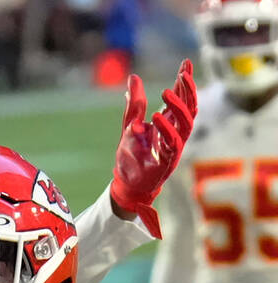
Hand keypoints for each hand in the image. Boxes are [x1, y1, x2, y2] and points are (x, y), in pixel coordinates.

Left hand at [109, 59, 197, 237]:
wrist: (126, 184)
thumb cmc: (131, 156)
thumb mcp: (129, 125)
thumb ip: (134, 104)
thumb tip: (133, 78)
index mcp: (169, 124)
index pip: (182, 99)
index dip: (185, 81)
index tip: (186, 63)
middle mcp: (176, 133)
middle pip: (190, 108)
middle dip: (189, 90)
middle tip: (182, 75)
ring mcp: (174, 147)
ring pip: (187, 124)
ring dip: (178, 107)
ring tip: (166, 92)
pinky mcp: (168, 161)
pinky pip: (173, 143)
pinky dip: (166, 129)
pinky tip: (156, 116)